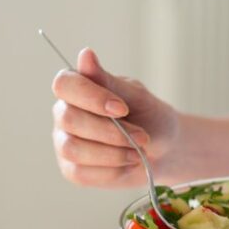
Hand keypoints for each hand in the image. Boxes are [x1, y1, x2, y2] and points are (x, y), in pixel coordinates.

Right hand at [51, 48, 178, 187]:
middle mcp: (64, 114)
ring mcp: (65, 143)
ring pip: (73, 149)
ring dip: (112, 152)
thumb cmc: (149, 117)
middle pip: (69, 119)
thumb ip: (109, 81)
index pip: (64, 84)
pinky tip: (128, 163)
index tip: (122, 108)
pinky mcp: (72, 170)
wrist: (163, 150)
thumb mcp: (136, 96)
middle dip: (109, 131)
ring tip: (138, 152)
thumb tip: (85, 55)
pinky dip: (111, 170)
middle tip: (142, 136)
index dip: (91, 97)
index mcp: (76, 89)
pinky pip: (82, 173)